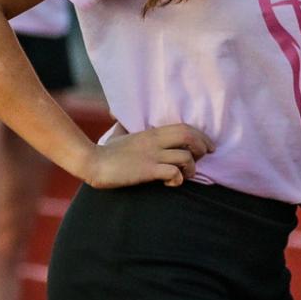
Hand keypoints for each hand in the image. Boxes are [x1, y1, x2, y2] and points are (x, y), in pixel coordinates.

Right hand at [81, 123, 212, 188]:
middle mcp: (155, 141)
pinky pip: (173, 173)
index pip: (185, 127)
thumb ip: (125, 127)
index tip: (208, 146)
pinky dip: (178, 179)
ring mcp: (152, 156)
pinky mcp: (147, 171)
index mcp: (152, 132)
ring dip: (191, 169)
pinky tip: (170, 183)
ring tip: (184, 175)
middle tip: (201, 159)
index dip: (202, 136)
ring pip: (186, 157)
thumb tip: (116, 115)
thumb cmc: (106, 151)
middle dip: (202, 149)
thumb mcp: (119, 135)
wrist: (92, 163)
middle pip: (190, 137)